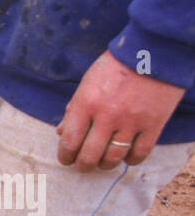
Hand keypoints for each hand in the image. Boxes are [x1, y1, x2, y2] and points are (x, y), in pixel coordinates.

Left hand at [57, 51, 185, 169]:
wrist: (155, 49)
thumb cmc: (116, 65)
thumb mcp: (88, 82)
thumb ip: (74, 109)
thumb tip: (61, 133)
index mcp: (86, 103)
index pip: (69, 142)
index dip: (65, 156)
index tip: (66, 159)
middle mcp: (107, 115)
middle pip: (89, 156)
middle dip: (83, 165)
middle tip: (83, 165)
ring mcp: (131, 121)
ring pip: (113, 158)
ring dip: (105, 165)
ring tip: (103, 163)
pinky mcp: (154, 123)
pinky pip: (140, 153)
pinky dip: (131, 160)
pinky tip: (127, 157)